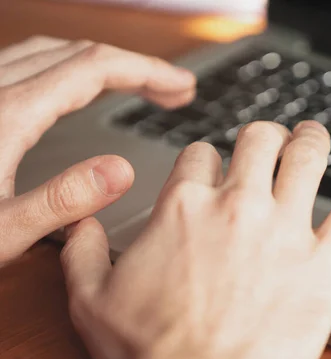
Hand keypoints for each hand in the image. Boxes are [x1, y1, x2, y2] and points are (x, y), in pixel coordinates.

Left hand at [0, 36, 195, 264]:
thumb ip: (60, 202)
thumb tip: (121, 170)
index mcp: (8, 115)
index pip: (95, 68)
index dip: (148, 71)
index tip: (182, 88)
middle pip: (79, 52)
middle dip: (135, 66)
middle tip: (174, 91)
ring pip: (52, 54)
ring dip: (102, 62)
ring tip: (136, 84)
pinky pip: (26, 64)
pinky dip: (67, 67)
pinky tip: (72, 88)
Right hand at [61, 121, 330, 358]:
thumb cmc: (149, 354)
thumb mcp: (91, 300)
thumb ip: (82, 250)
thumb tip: (80, 221)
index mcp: (184, 208)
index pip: (201, 155)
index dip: (208, 160)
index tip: (215, 174)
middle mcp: (237, 207)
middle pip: (259, 140)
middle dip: (264, 136)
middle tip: (272, 140)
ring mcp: (285, 230)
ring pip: (307, 156)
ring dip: (311, 140)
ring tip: (313, 138)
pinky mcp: (325, 262)